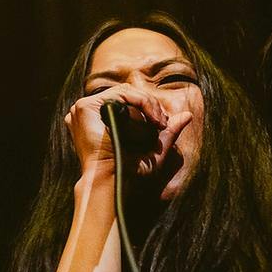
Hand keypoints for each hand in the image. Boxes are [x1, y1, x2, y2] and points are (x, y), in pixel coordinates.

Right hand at [65, 86, 193, 180]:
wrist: (116, 180)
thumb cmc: (130, 172)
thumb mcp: (154, 150)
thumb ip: (168, 132)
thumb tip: (187, 115)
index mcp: (101, 120)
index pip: (127, 100)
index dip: (148, 107)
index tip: (163, 124)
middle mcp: (92, 113)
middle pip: (126, 92)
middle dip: (150, 104)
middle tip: (162, 123)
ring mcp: (85, 109)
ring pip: (125, 91)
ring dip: (148, 104)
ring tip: (158, 123)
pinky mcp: (85, 108)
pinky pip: (119, 94)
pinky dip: (140, 102)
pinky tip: (150, 121)